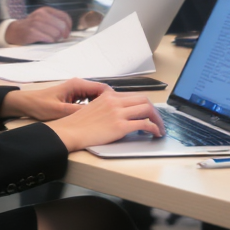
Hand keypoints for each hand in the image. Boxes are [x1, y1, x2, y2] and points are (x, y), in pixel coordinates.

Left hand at [0, 78, 109, 120]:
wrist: (26, 103)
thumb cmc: (39, 104)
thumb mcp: (60, 110)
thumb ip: (78, 111)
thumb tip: (96, 114)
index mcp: (77, 84)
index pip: (102, 88)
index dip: (113, 98)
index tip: (119, 109)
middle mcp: (78, 84)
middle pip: (102, 92)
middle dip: (109, 103)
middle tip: (116, 115)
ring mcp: (76, 90)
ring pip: (96, 97)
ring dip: (102, 106)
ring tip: (109, 117)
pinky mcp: (74, 96)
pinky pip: (89, 100)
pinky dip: (94, 107)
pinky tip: (95, 117)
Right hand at [5, 7, 72, 44]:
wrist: (15, 31)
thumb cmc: (32, 26)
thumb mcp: (43, 18)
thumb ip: (54, 20)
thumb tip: (68, 29)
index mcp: (46, 10)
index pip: (64, 16)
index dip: (69, 26)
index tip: (67, 33)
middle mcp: (41, 14)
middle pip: (62, 26)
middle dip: (63, 34)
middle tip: (59, 38)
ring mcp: (35, 23)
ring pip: (56, 33)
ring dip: (55, 38)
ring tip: (51, 39)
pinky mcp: (31, 32)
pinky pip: (48, 38)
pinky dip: (49, 41)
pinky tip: (45, 40)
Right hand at [43, 89, 164, 150]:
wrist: (70, 131)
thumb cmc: (78, 124)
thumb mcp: (93, 107)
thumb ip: (107, 106)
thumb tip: (120, 113)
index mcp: (108, 96)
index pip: (134, 95)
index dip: (145, 104)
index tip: (148, 112)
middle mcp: (115, 101)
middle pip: (144, 100)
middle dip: (154, 111)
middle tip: (157, 120)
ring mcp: (118, 113)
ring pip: (147, 109)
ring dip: (157, 119)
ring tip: (159, 128)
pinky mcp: (120, 126)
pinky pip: (144, 124)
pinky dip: (154, 128)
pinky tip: (155, 133)